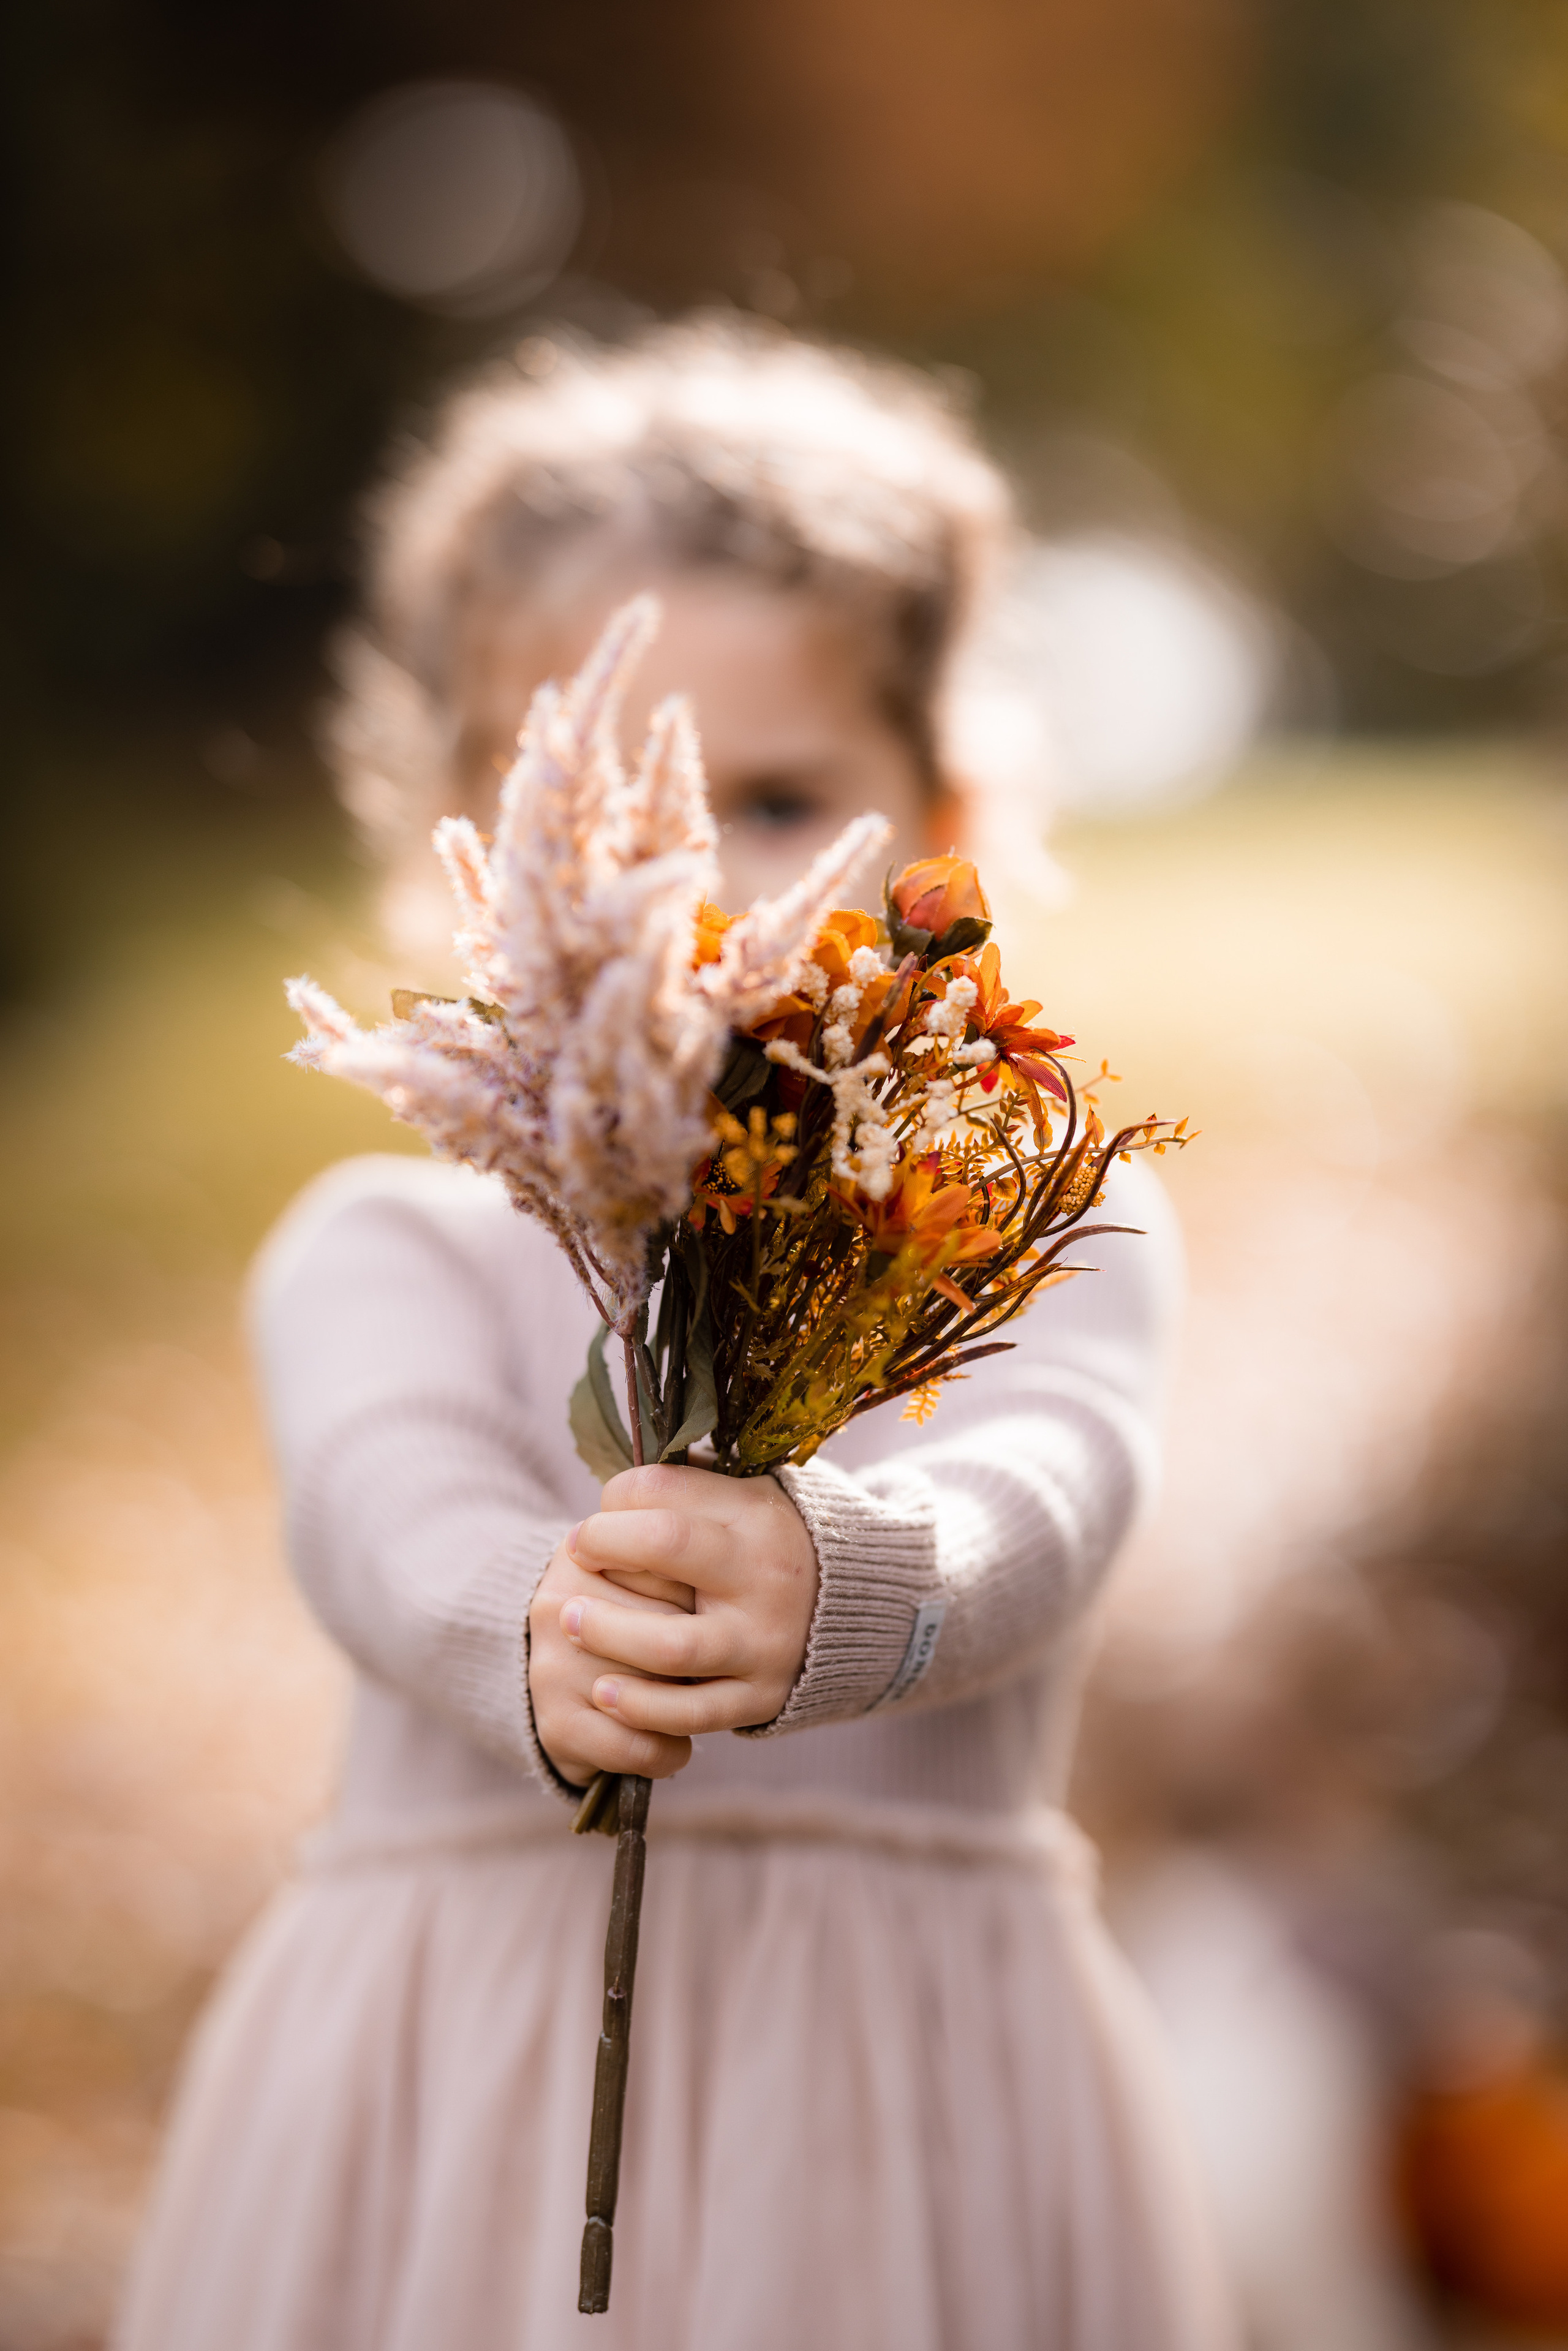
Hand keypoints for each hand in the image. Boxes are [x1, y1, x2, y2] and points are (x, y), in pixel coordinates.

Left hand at [527, 1464, 818, 1788]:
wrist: (853, 1611)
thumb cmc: (765, 1547)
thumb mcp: (741, 1501)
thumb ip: (681, 1493)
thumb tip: (607, 1501)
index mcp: (755, 1516)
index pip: (664, 1493)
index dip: (613, 1505)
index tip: (591, 1525)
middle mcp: (764, 1576)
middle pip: (667, 1546)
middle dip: (605, 1547)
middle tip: (570, 1558)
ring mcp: (764, 1642)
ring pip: (672, 1645)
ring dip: (609, 1634)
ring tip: (570, 1623)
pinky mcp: (760, 1697)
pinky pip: (691, 1712)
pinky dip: (641, 1707)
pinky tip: (603, 1693)